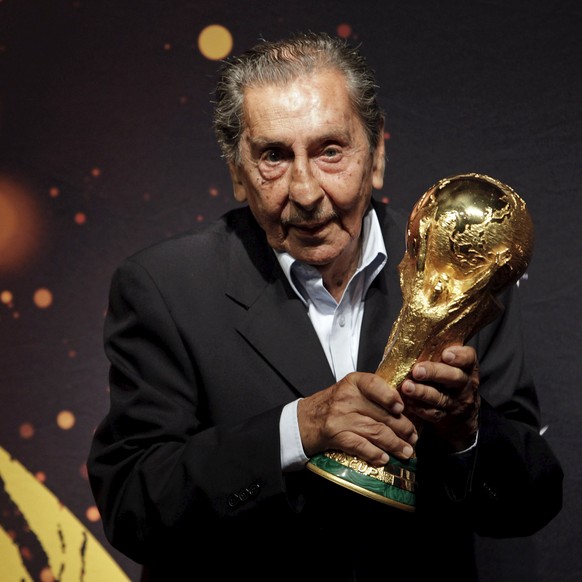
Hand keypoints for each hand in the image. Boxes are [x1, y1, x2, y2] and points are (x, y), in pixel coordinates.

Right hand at [297, 372, 417, 466]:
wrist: (301, 421)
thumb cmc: (330, 406)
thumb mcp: (348, 391)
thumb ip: (371, 395)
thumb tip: (402, 410)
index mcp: (352, 383)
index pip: (374, 384)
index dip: (390, 396)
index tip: (402, 408)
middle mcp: (346, 398)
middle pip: (381, 413)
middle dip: (402, 428)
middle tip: (413, 437)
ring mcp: (340, 417)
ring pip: (375, 431)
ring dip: (394, 444)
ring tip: (406, 451)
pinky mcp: (335, 435)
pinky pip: (360, 445)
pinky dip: (374, 454)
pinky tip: (384, 459)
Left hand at [400, 345, 479, 450]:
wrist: (462, 412)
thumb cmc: (449, 378)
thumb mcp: (452, 364)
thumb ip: (438, 352)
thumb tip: (412, 336)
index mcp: (467, 367)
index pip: (469, 359)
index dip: (459, 356)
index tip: (446, 354)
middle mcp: (466, 384)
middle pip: (454, 378)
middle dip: (434, 373)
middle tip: (417, 371)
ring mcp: (456, 402)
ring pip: (441, 397)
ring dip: (422, 392)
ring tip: (406, 387)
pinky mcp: (446, 416)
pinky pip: (433, 414)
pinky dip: (420, 409)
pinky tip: (408, 402)